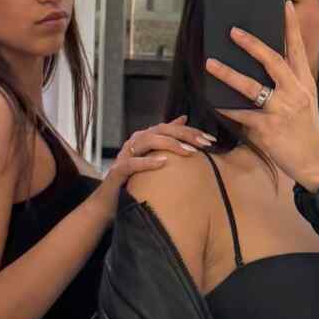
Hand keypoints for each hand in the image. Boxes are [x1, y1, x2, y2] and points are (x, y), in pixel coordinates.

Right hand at [99, 117, 214, 210]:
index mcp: (145, 138)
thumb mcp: (152, 156)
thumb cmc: (133, 179)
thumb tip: (184, 118)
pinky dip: (147, 162)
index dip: (191, 131)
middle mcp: (135, 142)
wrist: (108, 201)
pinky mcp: (118, 170)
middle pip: (161, 130)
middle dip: (185, 135)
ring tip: (189, 151)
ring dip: (170, 144)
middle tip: (205, 144)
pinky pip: (131, 163)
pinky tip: (162, 163)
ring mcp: (125, 155)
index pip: (170, 128)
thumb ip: (166, 138)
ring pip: (147, 141)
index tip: (210, 139)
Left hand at [205, 1, 318, 190]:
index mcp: (304, 83)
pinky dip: (225, 107)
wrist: (313, 160)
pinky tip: (213, 101)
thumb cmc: (306, 128)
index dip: (291, 26)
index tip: (284, 6)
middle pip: (273, 61)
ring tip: (211, 64)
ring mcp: (280, 110)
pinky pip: (240, 114)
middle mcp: (294, 93)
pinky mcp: (267, 128)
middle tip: (233, 32)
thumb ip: (290, 81)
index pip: (298, 49)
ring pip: (251, 87)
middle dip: (252, 44)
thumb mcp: (306, 99)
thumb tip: (267, 62)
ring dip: (228, 74)